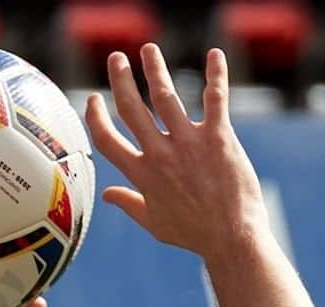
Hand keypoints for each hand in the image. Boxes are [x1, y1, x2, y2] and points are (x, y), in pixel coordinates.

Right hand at [85, 45, 266, 262]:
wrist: (231, 239)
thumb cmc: (194, 235)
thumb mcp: (155, 223)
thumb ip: (129, 204)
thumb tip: (107, 195)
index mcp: (142, 175)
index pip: (107, 140)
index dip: (95, 117)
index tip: (93, 98)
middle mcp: (160, 155)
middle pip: (131, 108)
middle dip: (120, 78)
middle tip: (117, 57)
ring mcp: (188, 144)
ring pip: (165, 95)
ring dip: (154, 68)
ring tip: (149, 50)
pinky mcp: (218, 138)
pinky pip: (215, 97)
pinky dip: (216, 73)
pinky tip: (214, 54)